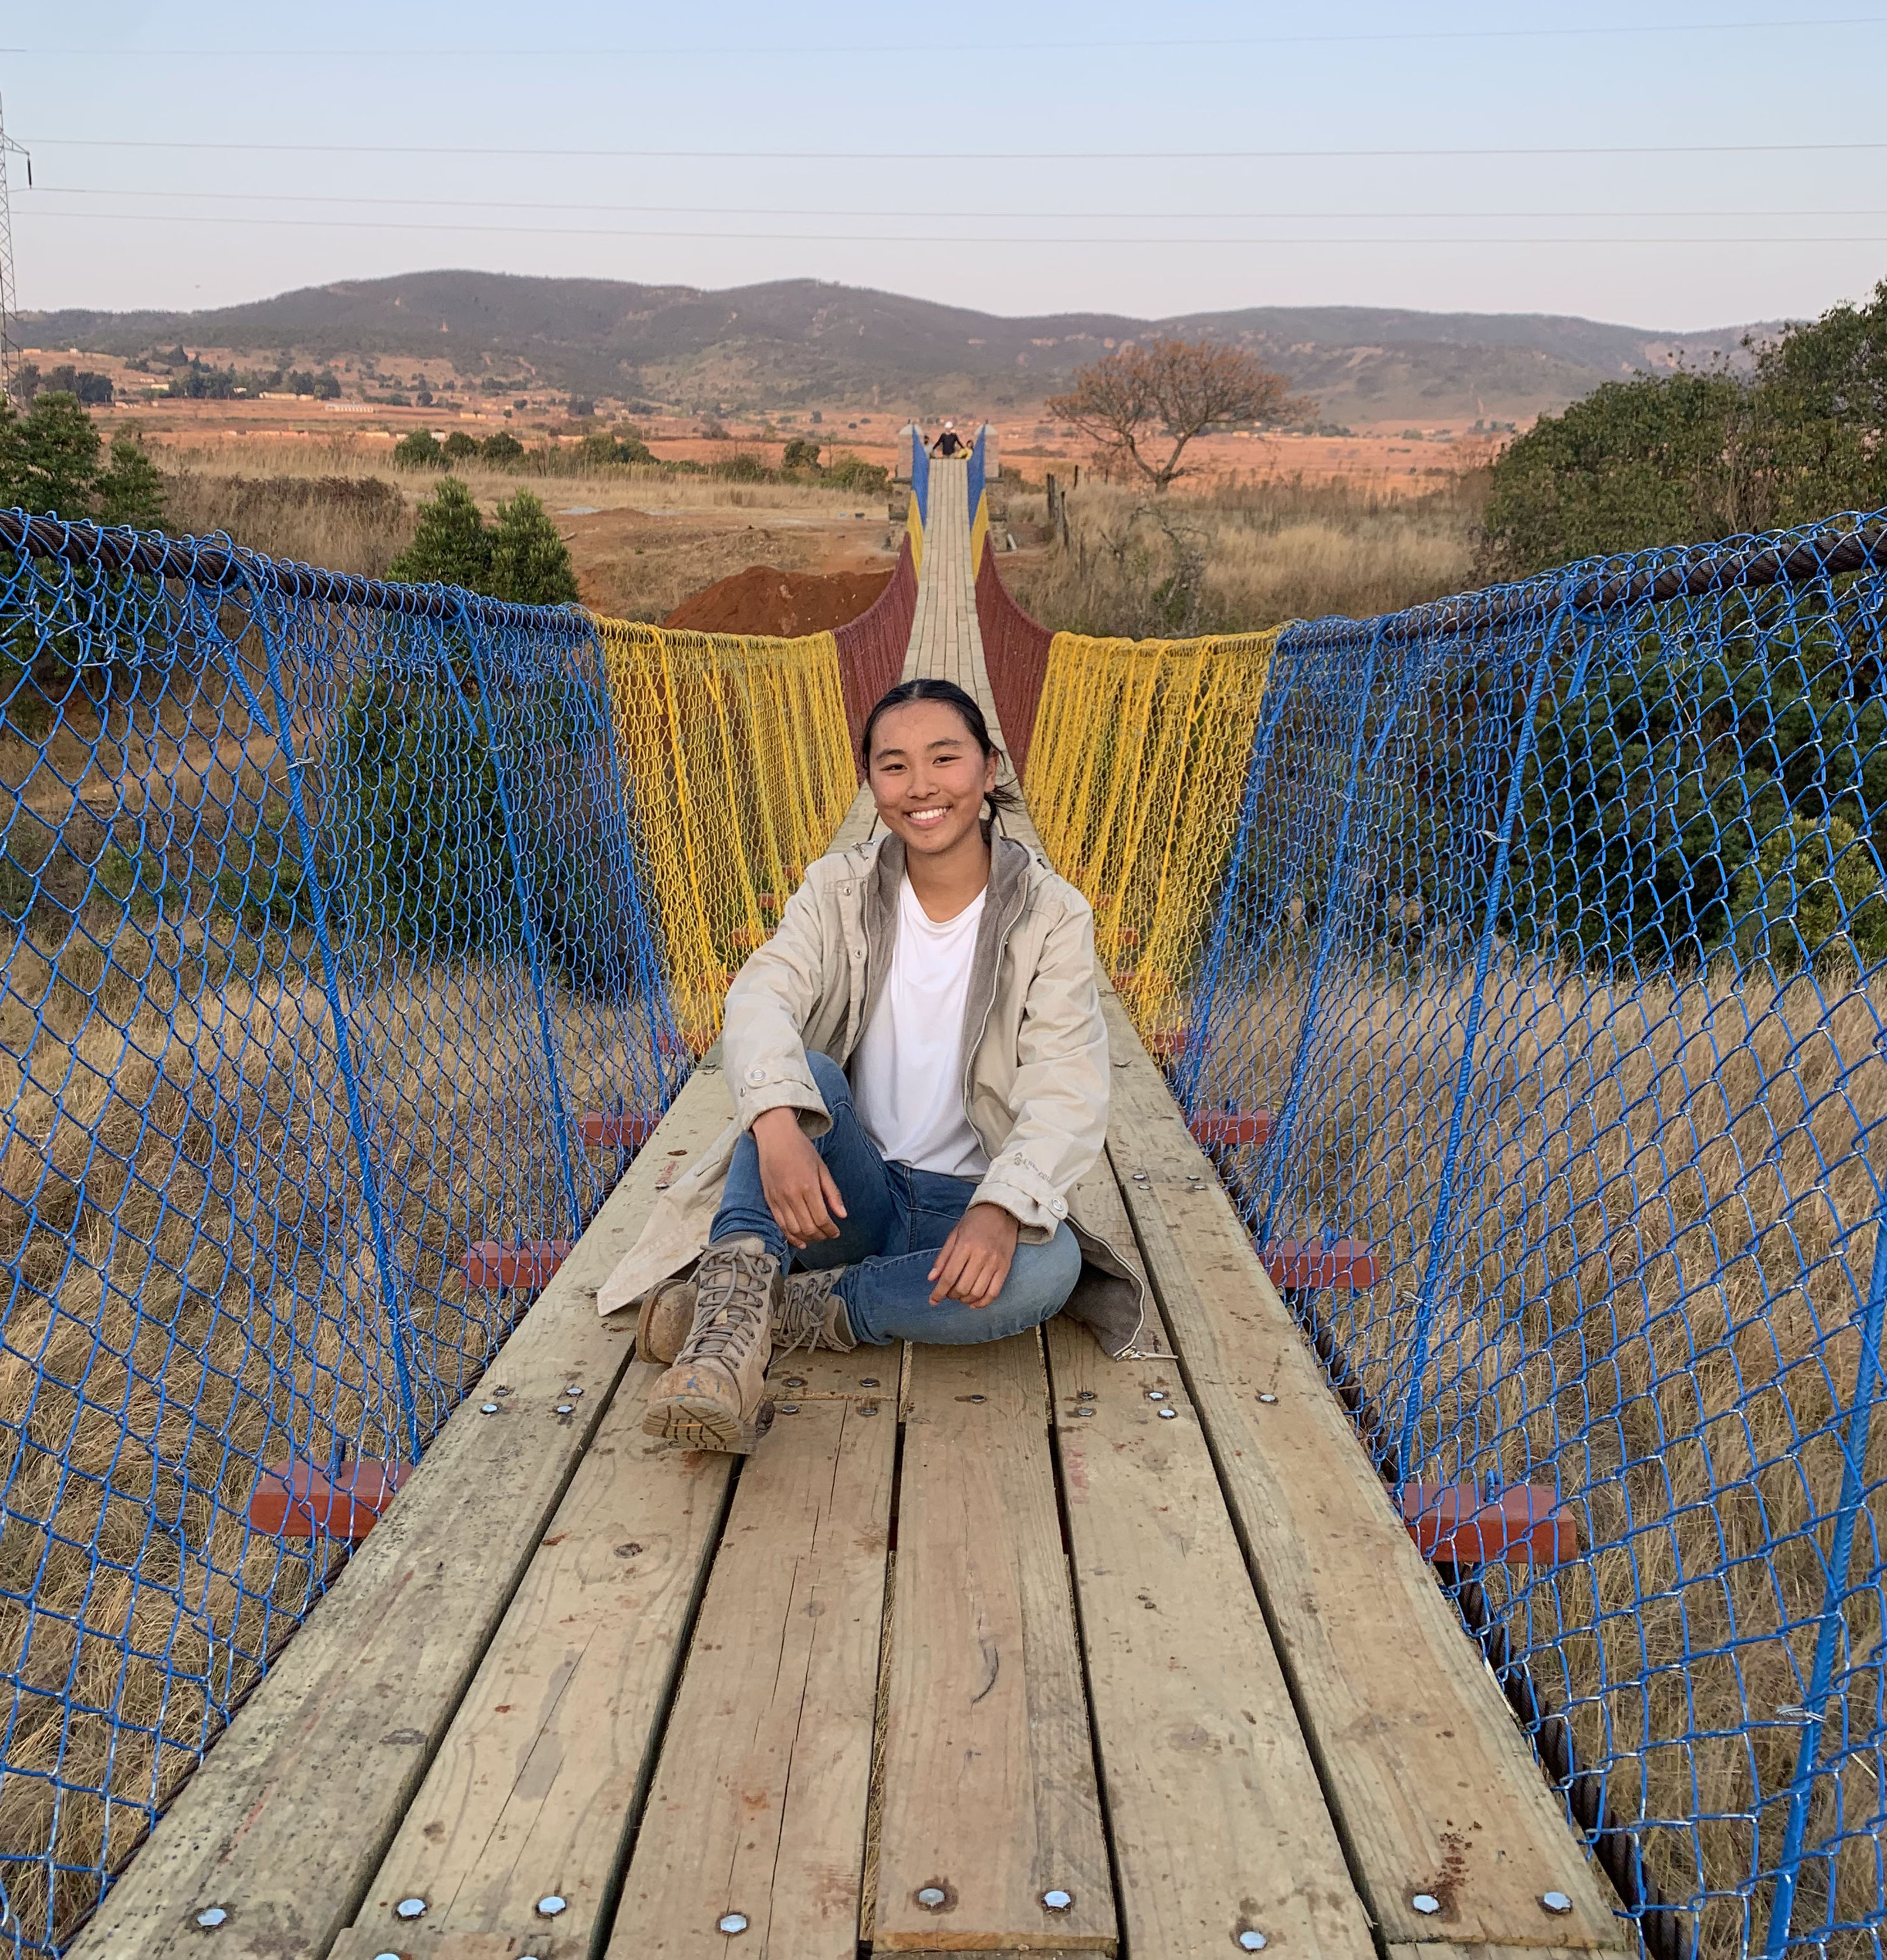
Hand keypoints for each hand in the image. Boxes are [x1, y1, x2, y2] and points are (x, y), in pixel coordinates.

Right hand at [752, 1106, 846, 1249]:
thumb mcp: (822, 1168)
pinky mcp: (769, 1200)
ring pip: (794, 1230)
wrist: (776, 1137)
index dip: (831, 1230)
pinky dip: (790, 1236)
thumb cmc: (801, 1150)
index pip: (822, 1219)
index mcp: (808, 1187)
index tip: (836, 1232)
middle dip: (821, 1235)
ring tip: (816, 1236)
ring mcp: (778, 1199)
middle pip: (808, 1227)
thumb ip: (832, 1193)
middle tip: (828, 1234)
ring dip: (807, 1238)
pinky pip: (780, 1225)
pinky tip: (800, 1241)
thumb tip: (843, 1215)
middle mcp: (792, 1196)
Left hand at [928, 1204, 1019, 1307]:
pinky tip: (974, 1303)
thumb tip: (931, 1279)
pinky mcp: (1005, 1267)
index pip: (949, 1276)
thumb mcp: (954, 1235)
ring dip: (965, 1299)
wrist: (1000, 1210)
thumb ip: (943, 1257)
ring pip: (977, 1292)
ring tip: (960, 1296)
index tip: (933, 1301)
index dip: (939, 1292)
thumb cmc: (974, 1222)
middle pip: (963, 1287)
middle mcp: (981, 1255)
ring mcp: (995, 1262)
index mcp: (965, 1246)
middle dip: (951, 1295)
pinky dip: (983, 1302)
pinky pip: (994, 1292)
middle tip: (948, 1293)